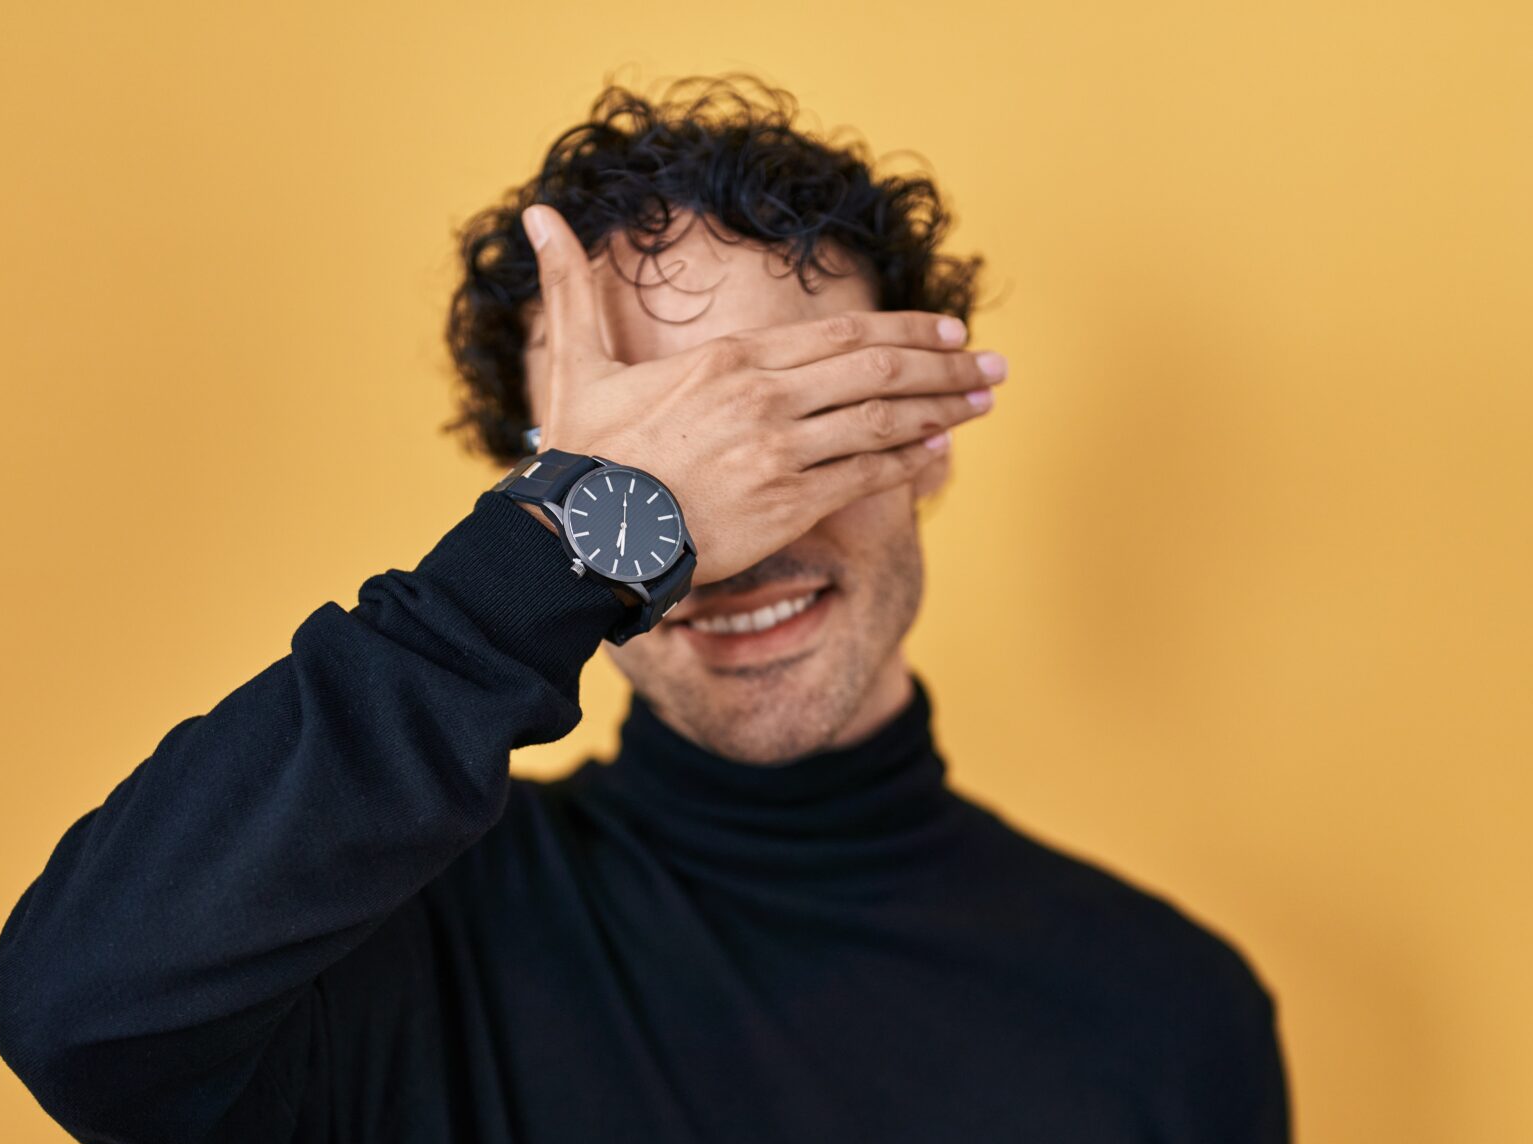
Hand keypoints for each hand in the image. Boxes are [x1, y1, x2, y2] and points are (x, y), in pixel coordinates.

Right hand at [519, 202, 1003, 588]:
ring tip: (984, 402)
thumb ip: (572, 289)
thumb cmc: (583, 457)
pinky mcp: (786, 503)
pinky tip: (940, 453)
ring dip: (942, 408)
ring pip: (882, 418)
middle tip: (993, 365)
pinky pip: (867, 476)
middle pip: (877, 367)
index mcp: (730, 359)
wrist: (580, 535)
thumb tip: (540, 219)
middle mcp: (765, 396)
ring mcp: (780, 450)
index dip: (905, 328)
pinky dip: (910, 461)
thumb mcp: (580, 365)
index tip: (950, 329)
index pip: (840, 332)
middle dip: (945, 363)